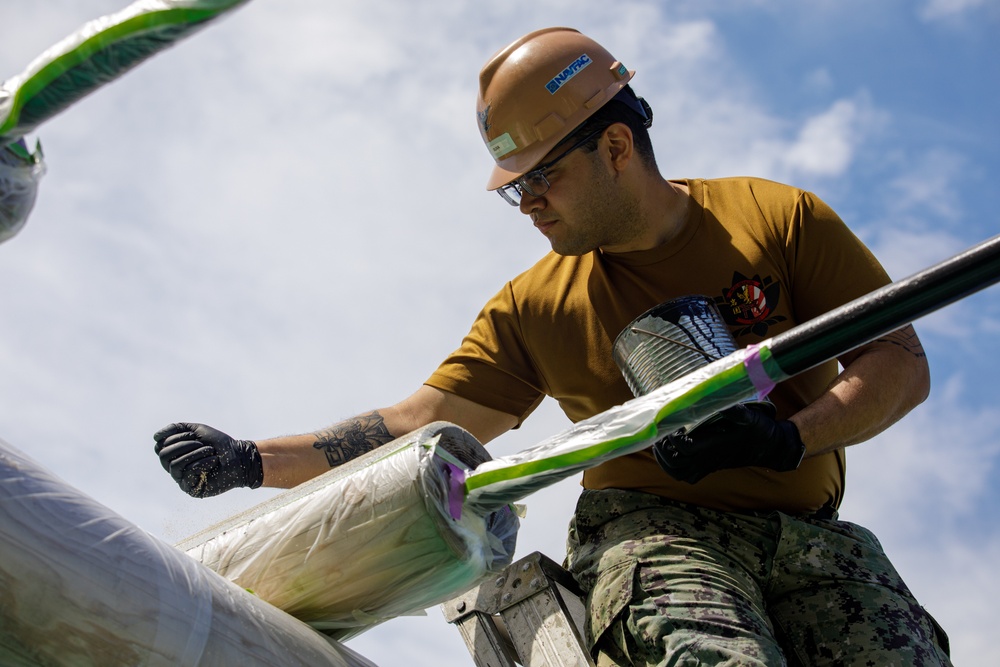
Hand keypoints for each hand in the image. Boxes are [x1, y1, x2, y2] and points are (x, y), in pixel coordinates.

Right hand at [153, 422, 262, 497]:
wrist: (239, 457)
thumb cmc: (220, 444)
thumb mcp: (197, 430)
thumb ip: (176, 429)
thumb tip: (155, 437)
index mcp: (175, 454)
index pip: (160, 446)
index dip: (173, 437)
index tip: (192, 434)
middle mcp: (175, 468)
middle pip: (163, 455)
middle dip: (183, 444)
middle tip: (201, 443)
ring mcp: (182, 479)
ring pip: (175, 465)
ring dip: (194, 453)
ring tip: (210, 451)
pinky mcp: (192, 489)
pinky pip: (187, 474)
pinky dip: (201, 463)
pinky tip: (213, 461)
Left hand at [652, 404, 805, 483]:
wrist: (770, 447)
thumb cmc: (759, 430)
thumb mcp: (751, 416)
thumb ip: (736, 411)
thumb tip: (720, 402)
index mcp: (715, 445)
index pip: (686, 447)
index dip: (674, 437)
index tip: (672, 423)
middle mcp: (708, 459)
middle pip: (675, 462)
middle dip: (663, 447)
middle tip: (660, 431)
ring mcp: (707, 466)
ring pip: (677, 472)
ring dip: (663, 459)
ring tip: (660, 442)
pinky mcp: (707, 469)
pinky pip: (684, 476)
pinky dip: (671, 468)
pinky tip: (669, 453)